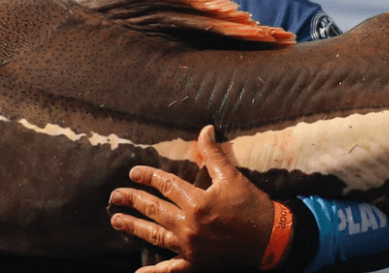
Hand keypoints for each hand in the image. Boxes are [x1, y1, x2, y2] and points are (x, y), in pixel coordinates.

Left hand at [108, 125, 278, 272]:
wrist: (272, 239)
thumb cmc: (252, 206)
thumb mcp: (233, 177)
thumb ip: (214, 154)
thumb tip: (205, 130)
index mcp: (197, 202)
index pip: (165, 185)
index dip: (147, 177)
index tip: (133, 173)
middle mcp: (189, 225)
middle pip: (153, 209)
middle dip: (132, 201)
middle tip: (115, 196)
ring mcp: (190, 247)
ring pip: (154, 235)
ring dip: (133, 227)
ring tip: (116, 220)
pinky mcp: (195, 263)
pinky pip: (170, 270)